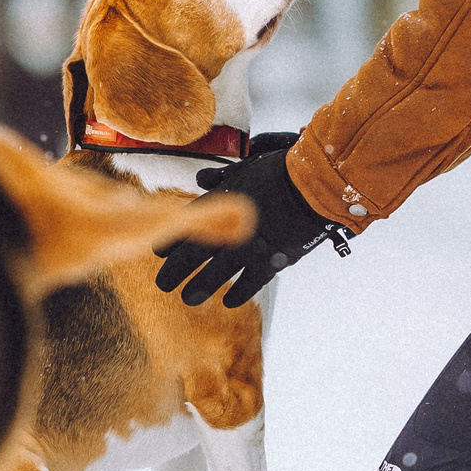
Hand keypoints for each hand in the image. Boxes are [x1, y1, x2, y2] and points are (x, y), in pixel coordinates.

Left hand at [153, 132, 344, 308]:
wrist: (311, 188)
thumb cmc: (278, 173)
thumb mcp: (246, 169)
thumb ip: (221, 179)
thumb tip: (201, 180)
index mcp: (220, 205)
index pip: (187, 227)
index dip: (170, 242)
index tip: (159, 252)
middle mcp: (228, 230)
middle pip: (192, 256)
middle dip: (174, 272)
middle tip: (162, 284)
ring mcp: (248, 249)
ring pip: (215, 275)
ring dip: (199, 288)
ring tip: (187, 298)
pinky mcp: (270, 262)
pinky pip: (249, 284)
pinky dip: (238, 294)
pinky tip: (228, 301)